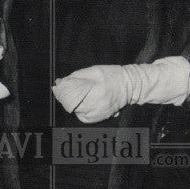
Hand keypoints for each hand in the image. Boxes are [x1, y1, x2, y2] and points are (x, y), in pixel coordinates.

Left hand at [53, 57, 189, 123]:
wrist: (131, 85)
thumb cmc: (112, 76)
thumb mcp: (93, 71)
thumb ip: (76, 77)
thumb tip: (60, 82)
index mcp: (95, 93)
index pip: (71, 97)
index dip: (61, 92)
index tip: (58, 87)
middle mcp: (98, 107)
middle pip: (72, 106)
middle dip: (66, 97)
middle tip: (64, 90)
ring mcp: (100, 114)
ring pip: (77, 112)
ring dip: (73, 104)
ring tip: (76, 95)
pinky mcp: (101, 118)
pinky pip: (84, 117)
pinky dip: (80, 111)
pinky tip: (83, 102)